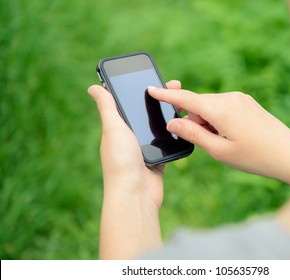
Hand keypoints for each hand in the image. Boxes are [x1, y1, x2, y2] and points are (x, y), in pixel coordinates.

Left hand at [88, 80, 181, 258]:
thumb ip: (107, 107)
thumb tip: (94, 87)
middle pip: (146, 112)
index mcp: (117, 128)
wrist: (136, 194)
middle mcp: (129, 137)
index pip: (127, 102)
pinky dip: (175, 132)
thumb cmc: (121, 161)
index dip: (139, 89)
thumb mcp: (113, 128)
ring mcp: (144, 148)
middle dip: (160, 99)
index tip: (153, 77)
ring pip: (158, 126)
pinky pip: (167, 141)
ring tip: (183, 102)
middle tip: (176, 86)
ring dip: (169, 114)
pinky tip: (184, 122)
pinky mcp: (157, 158)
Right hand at [148, 88, 289, 188]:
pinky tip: (233, 136)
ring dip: (208, 122)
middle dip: (195, 121)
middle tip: (210, 143)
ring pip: (211, 107)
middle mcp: (230, 98)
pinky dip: (219, 120)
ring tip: (226, 143)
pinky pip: (223, 107)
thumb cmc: (255, 157)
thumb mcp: (219, 151)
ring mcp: (240, 99)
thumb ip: (192, 134)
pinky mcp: (247, 103)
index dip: (166, 95)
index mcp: (221, 108)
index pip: (186, 98)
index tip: (151, 89)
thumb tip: (171, 123)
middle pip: (198, 105)